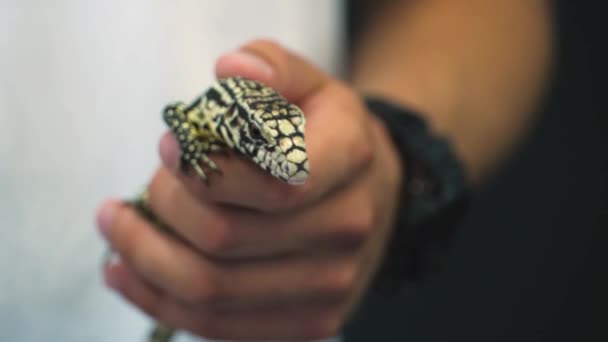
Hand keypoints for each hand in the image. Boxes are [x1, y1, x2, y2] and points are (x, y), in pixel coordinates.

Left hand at [97, 39, 401, 340]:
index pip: (269, 179)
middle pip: (225, 236)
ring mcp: (332, 284)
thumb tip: (230, 70)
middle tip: (146, 185)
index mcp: (349, 156)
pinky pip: (219, 328)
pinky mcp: (310, 322)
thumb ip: (270, 65)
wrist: (371, 193)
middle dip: (165, 207)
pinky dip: (160, 301)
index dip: (202, 170)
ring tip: (116, 229)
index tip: (166, 147)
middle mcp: (348, 227)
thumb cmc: (323, 135)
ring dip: (146, 258)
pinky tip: (127, 272)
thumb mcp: (309, 84)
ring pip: (212, 290)